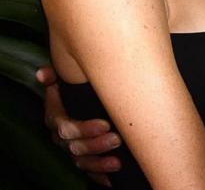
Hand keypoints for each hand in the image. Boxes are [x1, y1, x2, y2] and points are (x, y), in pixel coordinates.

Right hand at [36, 65, 121, 185]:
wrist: (85, 99)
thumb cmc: (74, 89)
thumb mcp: (65, 80)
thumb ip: (55, 76)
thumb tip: (43, 73)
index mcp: (57, 118)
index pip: (66, 127)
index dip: (85, 128)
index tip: (105, 124)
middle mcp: (63, 137)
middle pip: (75, 146)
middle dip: (96, 145)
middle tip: (117, 139)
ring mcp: (72, 149)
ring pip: (81, 161)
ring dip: (98, 162)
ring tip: (117, 160)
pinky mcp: (84, 159)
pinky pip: (89, 171)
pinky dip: (100, 175)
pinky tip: (112, 176)